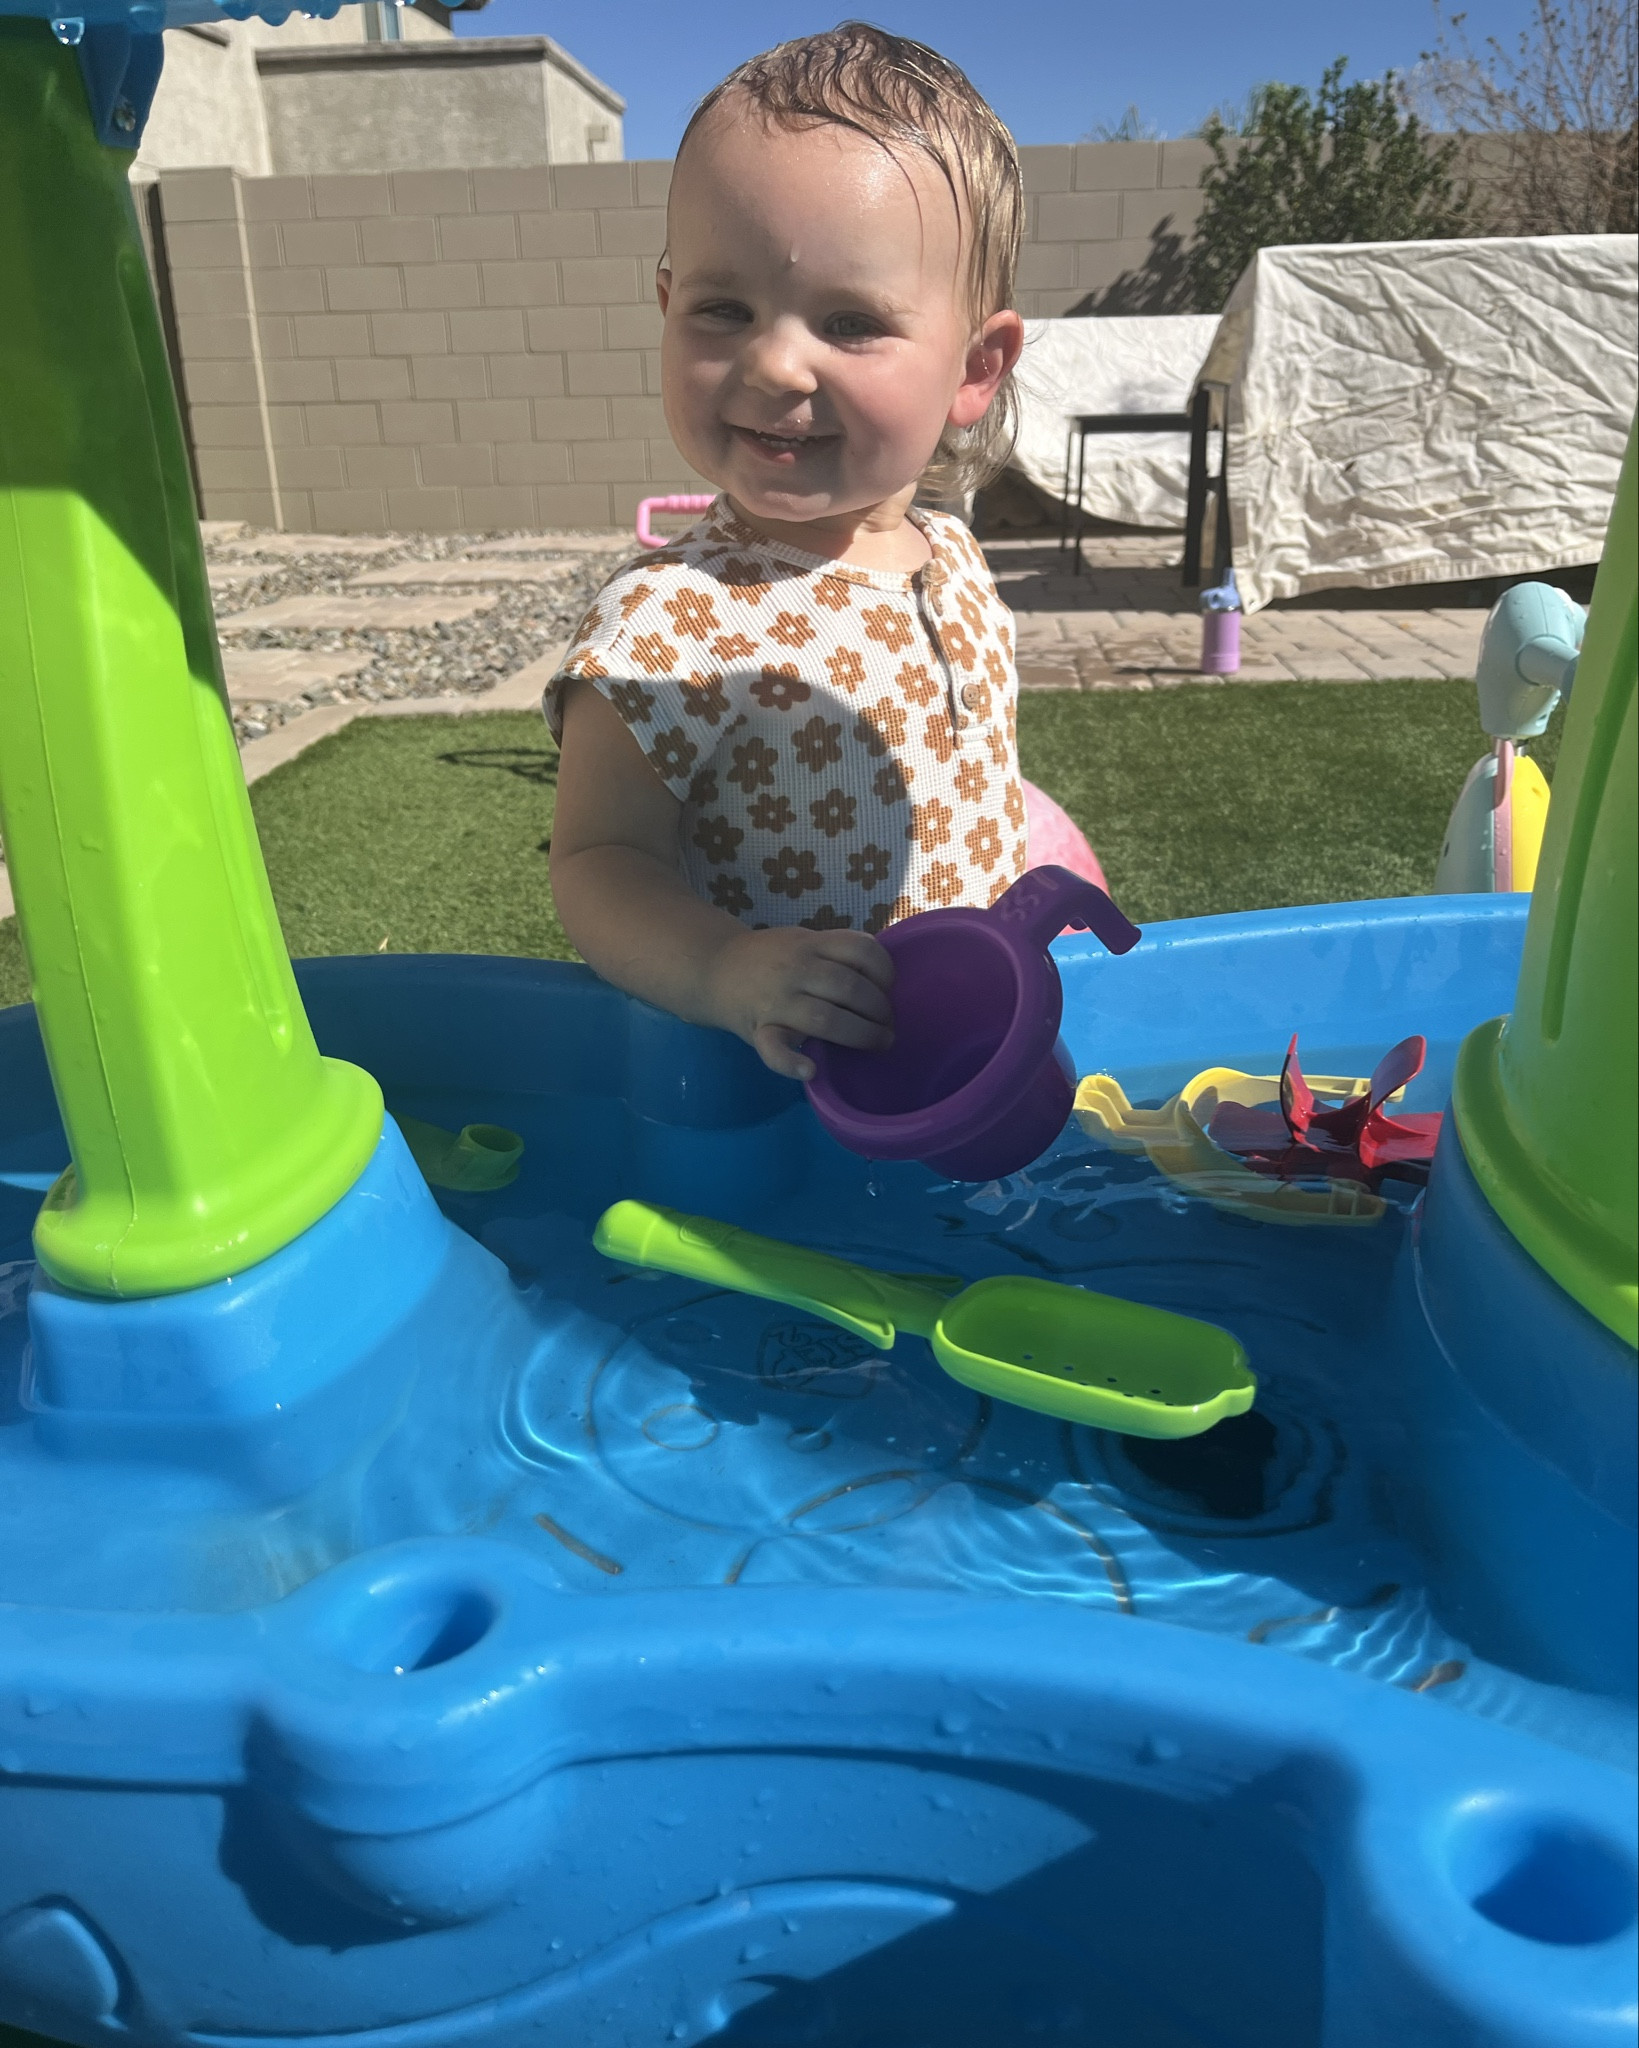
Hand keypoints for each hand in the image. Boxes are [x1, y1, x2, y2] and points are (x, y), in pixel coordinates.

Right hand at [703, 926, 894, 1080]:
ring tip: (877, 1043)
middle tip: (888, 1026)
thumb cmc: (769, 959)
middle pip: (849, 988)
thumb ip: (835, 954)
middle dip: (880, 1010)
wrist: (712, 970)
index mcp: (810, 944)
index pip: (861, 950)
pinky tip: (810, 1069)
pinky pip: (774, 1049)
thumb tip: (882, 980)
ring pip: (825, 1018)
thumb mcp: (801, 942)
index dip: (885, 971)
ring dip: (861, 1035)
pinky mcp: (759, 1030)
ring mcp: (776, 1000)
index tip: (889, 988)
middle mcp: (796, 969)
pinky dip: (792, 1063)